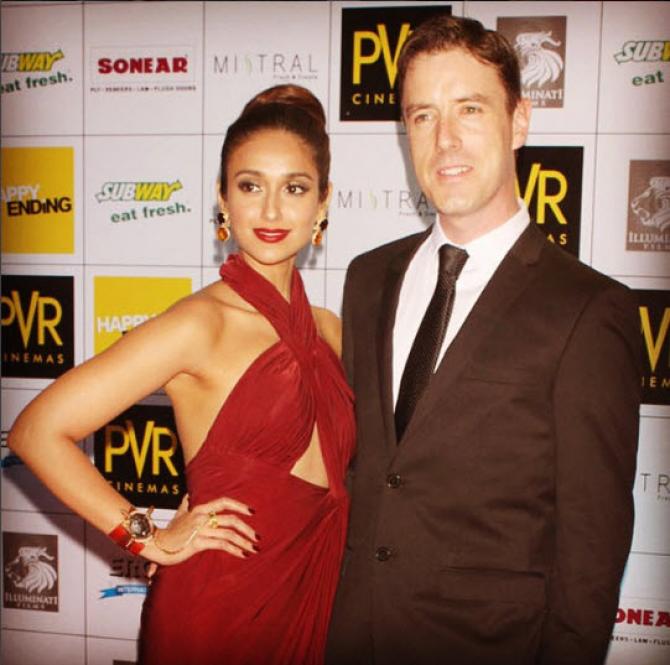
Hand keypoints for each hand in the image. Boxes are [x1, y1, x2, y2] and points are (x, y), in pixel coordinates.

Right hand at [143, 494, 257, 565]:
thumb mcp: (178, 515)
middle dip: (247, 529)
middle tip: (257, 537)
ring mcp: (200, 530)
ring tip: (253, 549)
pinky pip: (222, 545)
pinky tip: (242, 554)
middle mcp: (202, 517)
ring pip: (229, 534)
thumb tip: (186, 495)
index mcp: (200, 509)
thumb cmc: (168, 531)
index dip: (239, 505)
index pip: (224, 502)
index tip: (252, 512)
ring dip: (244, 542)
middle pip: (231, 519)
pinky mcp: (198, 543)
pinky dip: (235, 550)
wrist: (156, 544)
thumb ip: (185, 504)